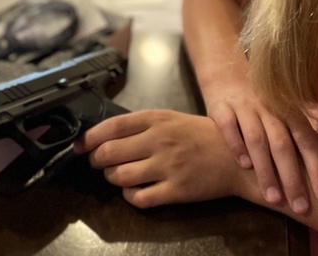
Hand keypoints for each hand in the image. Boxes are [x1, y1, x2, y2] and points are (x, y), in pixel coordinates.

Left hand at [75, 110, 244, 208]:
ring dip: (112, 179)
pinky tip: (135, 191)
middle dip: (97, 161)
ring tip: (117, 176)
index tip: (81, 145)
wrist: (236, 156)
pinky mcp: (176, 190)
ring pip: (120, 176)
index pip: (112, 127)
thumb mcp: (171, 119)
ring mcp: (167, 166)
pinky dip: (130, 197)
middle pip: (109, 153)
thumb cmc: (202, 136)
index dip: (90, 138)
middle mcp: (159, 141)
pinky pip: (139, 197)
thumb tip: (107, 135)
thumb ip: (141, 126)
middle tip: (98, 163)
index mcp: (156, 120)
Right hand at [204, 79, 317, 213]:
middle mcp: (269, 107)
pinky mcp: (221, 107)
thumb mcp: (283, 116)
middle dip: (293, 178)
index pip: (308, 141)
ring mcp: (245, 106)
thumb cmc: (262, 108)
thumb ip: (300, 138)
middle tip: (299, 207)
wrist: (226, 76)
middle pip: (283, 144)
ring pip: (257, 138)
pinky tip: (244, 165)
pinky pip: (229, 126)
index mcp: (289, 111)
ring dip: (266, 170)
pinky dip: (237, 145)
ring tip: (272, 198)